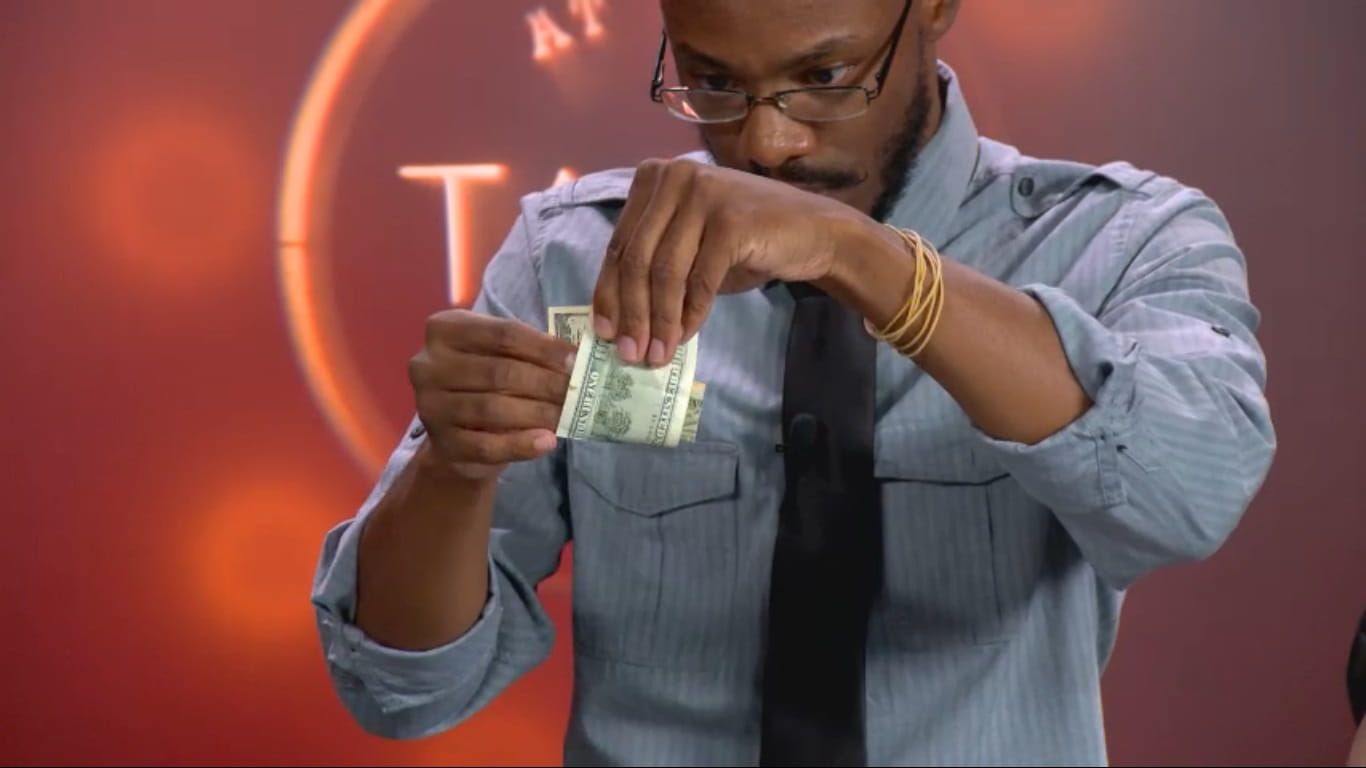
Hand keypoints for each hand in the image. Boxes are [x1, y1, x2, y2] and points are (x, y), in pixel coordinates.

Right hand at [408, 310, 576, 479]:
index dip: (543, 347)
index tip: (575, 359)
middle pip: (499, 371)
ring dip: (537, 412)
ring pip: (493, 408)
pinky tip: (547, 441)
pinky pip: (486, 445)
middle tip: (576, 390)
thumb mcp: (501, 354)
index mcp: (445, 329)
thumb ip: (530, 350)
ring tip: (566, 414)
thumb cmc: (486, 381)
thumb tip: (575, 356)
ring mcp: (430, 405)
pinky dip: (521, 444)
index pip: (503, 334)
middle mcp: (428, 364)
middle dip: (545, 382)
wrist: (458, 434)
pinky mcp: (442, 443)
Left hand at [591, 157, 869, 365]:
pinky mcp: (731, 220)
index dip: (607, 292)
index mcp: (655, 176)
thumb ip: (653, 265)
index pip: (620, 243)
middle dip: (631, 313)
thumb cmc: (746, 242)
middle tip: (629, 352)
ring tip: (656, 354)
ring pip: (664, 272)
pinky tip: (686, 337)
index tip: (603, 333)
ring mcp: (704, 193)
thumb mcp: (689, 245)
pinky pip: (700, 280)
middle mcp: (675, 176)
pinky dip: (690, 315)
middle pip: (637, 258)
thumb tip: (617, 320)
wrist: (815, 232)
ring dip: (658, 321)